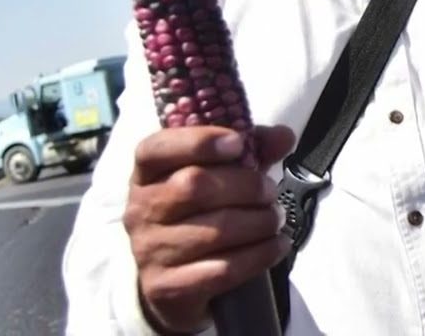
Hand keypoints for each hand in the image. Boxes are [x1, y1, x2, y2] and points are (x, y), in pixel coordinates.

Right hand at [123, 124, 295, 334]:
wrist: (175, 283)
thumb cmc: (202, 213)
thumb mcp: (222, 175)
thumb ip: (252, 149)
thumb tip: (284, 136)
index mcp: (147, 174)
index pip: (156, 148)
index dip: (199, 142)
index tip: (238, 143)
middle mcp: (140, 210)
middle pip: (195, 186)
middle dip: (246, 186)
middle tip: (271, 192)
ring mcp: (149, 251)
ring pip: (214, 231)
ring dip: (258, 223)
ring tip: (275, 220)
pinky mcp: (167, 288)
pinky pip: (222, 270)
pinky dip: (259, 255)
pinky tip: (276, 246)